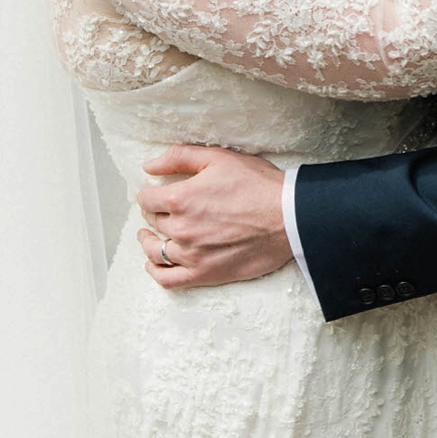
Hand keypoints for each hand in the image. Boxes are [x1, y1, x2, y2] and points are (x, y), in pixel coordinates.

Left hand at [136, 145, 290, 289]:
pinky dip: (155, 272)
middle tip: (162, 210)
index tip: (155, 193)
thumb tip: (149, 167)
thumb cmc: (259, 185)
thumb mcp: (218, 158)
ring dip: (149, 241)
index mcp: (181, 198)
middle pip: (152, 222)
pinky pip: (168, 279)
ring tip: (149, 236)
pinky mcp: (205, 274)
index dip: (149, 194)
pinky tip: (154, 264)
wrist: (289, 217)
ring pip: (155, 251)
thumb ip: (179, 157)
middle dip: (154, 214)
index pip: (147, 199)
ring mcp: (191, 255)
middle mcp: (181, 228)